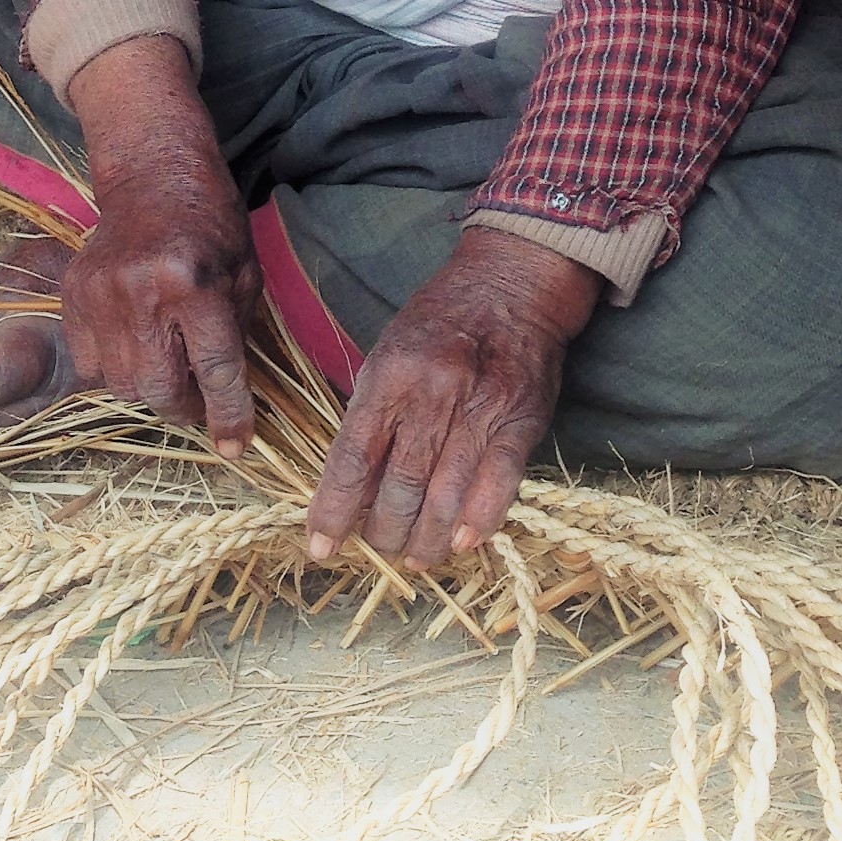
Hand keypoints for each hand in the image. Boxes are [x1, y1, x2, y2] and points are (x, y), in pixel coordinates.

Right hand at [65, 35, 262, 455]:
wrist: (151, 179)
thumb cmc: (211, 225)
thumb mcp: (244, 274)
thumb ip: (236, 337)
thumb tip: (227, 404)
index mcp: (195, 282)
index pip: (215, 367)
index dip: (228, 413)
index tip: (234, 445)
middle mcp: (142, 292)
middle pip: (159, 389)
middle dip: (184, 406)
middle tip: (198, 395)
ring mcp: (99, 295)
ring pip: (121, 386)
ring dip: (149, 388)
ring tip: (167, 359)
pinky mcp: (72, 296)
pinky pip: (91, 365)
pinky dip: (115, 368)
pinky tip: (135, 343)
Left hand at [306, 229, 599, 569]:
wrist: (512, 282)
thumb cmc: (441, 319)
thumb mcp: (389, 349)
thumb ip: (372, 408)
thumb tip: (350, 479)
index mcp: (391, 373)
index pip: (354, 455)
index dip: (335, 508)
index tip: (320, 545)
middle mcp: (434, 392)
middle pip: (400, 485)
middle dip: (384, 530)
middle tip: (378, 546)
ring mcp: (481, 409)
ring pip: (445, 496)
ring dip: (426, 539)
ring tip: (416, 558)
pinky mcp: (521, 420)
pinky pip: (498, 484)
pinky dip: (478, 521)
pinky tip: (461, 542)